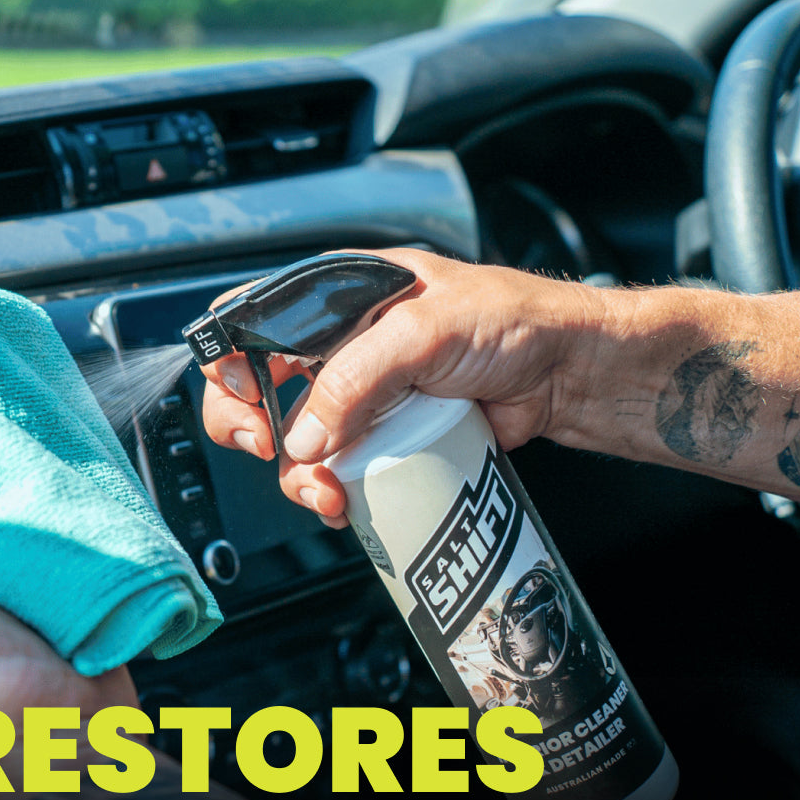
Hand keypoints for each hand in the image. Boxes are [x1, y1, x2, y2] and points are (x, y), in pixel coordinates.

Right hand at [200, 248, 601, 521]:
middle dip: (253, 427)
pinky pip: (337, 467)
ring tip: (329, 495)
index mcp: (339, 296)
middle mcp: (341, 344)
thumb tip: (304, 438)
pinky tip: (345, 502)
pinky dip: (330, 489)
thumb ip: (356, 377)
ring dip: (298, 475)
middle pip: (258, 387)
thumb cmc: (512, 324)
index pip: (254, 321)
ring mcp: (361, 394)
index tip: (249, 401)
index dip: (232, 362)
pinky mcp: (384, 435)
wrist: (567, 374)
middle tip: (272, 451)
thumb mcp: (424, 332)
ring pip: (297, 440)